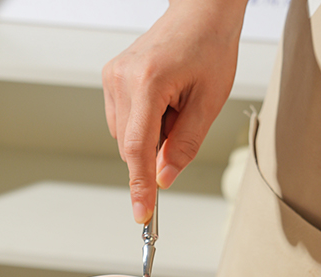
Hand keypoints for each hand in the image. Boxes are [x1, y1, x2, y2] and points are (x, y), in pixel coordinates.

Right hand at [102, 0, 247, 222]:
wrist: (200, 12)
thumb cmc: (209, 47)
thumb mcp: (209, 102)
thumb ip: (185, 145)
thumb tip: (165, 179)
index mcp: (149, 82)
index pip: (138, 149)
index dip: (140, 186)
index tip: (141, 213)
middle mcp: (122, 79)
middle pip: (131, 147)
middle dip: (155, 152)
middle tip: (182, 123)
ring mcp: (112, 78)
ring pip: (126, 138)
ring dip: (150, 137)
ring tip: (174, 106)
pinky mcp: (111, 79)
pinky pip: (123, 122)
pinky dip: (143, 124)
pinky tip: (161, 102)